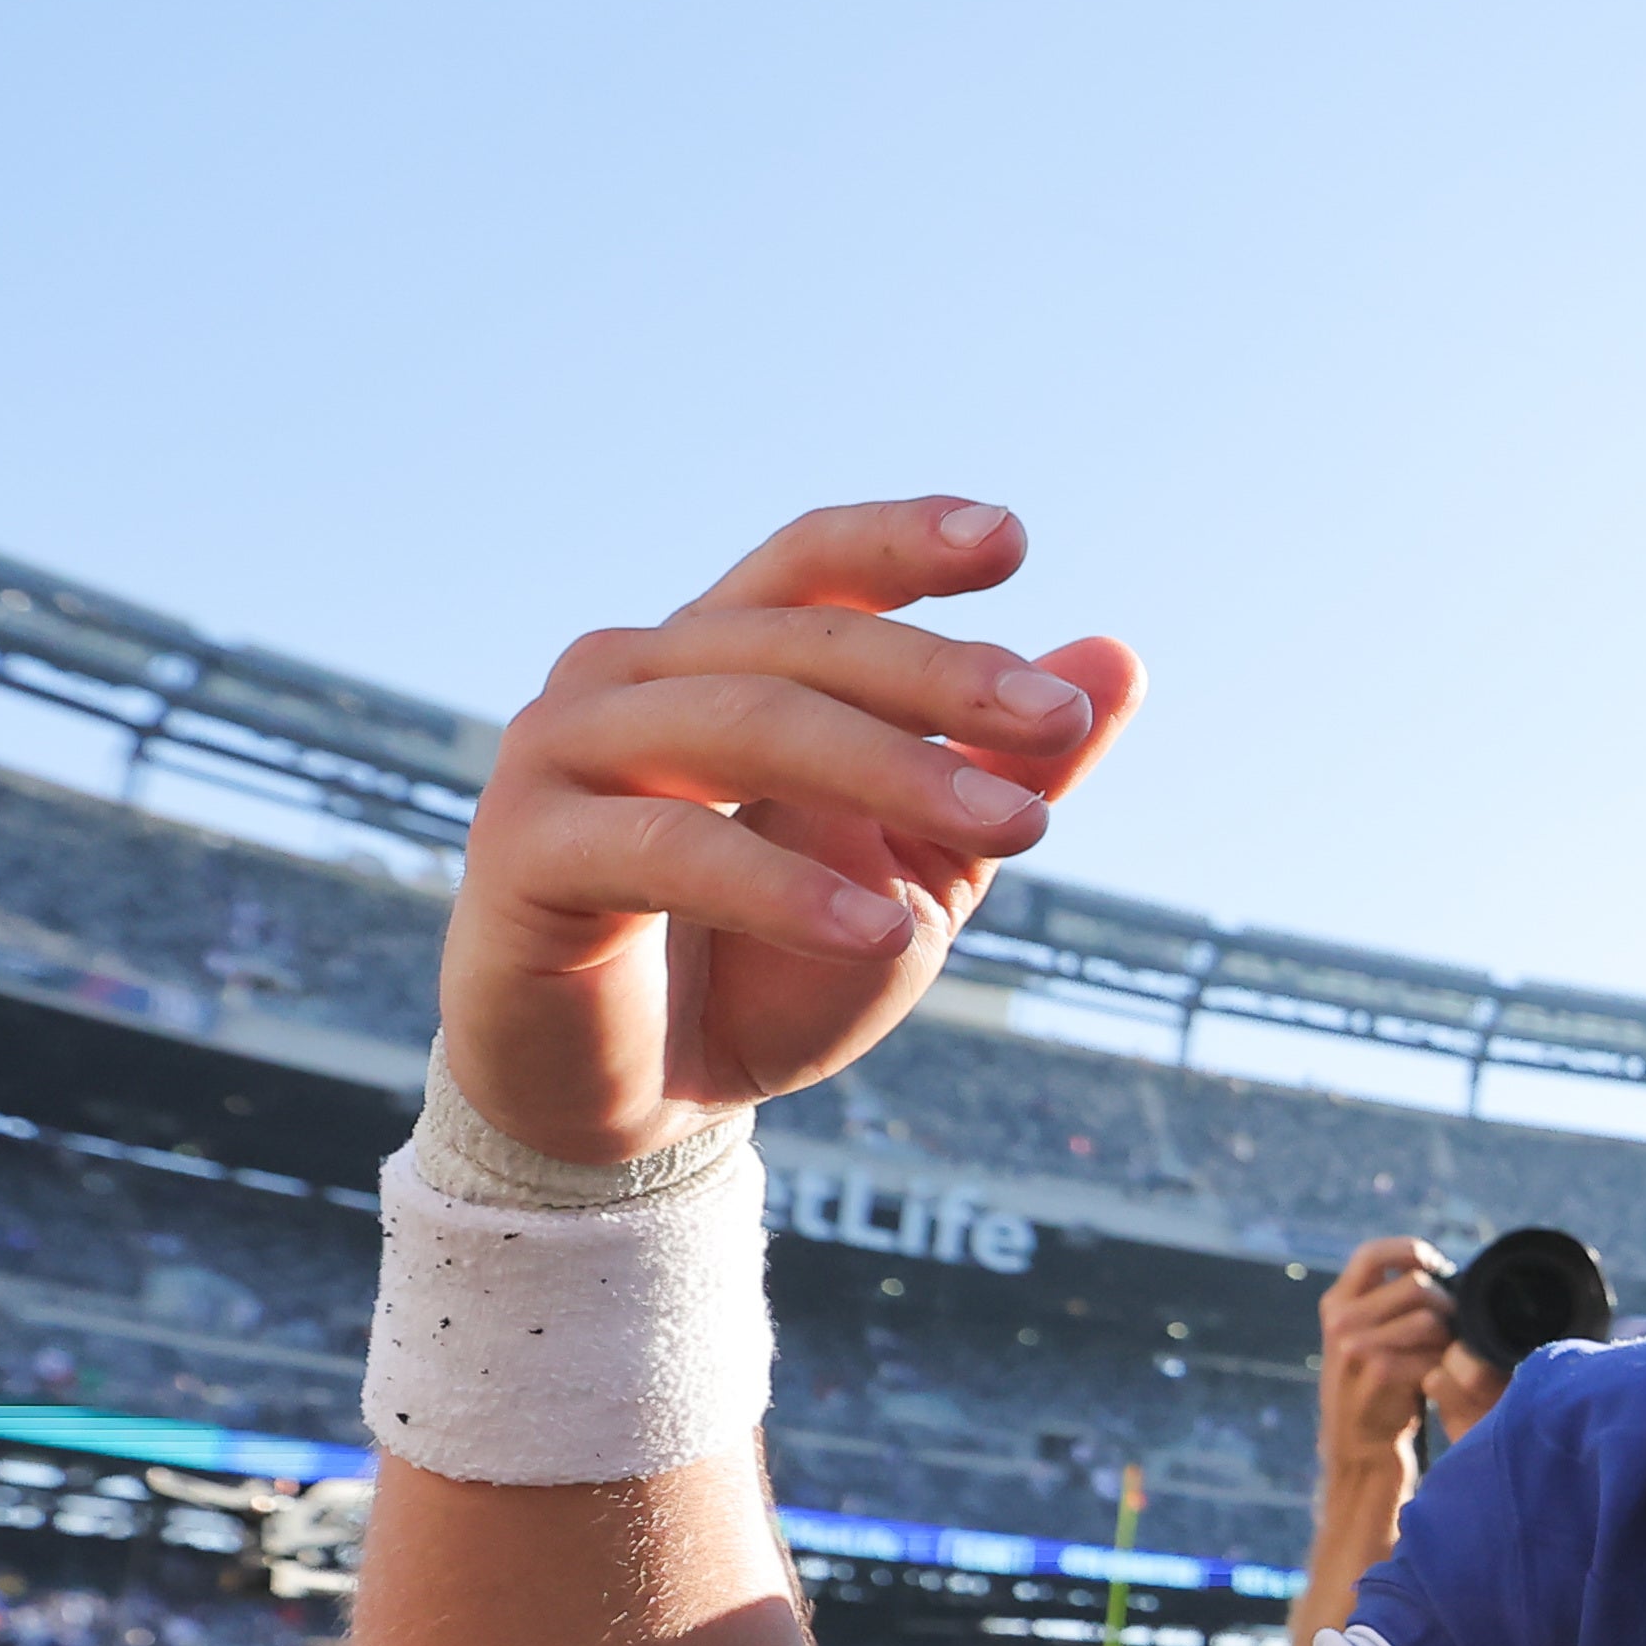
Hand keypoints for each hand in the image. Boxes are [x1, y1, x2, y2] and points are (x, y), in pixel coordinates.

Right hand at [441, 502, 1136, 1163]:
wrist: (643, 1104)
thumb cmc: (774, 967)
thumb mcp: (921, 867)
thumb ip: (1006, 769)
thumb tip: (1121, 659)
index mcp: (719, 656)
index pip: (811, 565)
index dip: (901, 541)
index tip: (1013, 543)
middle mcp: (628, 675)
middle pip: (799, 641)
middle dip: (940, 680)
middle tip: (1054, 725)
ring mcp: (561, 749)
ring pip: (742, 722)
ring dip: (889, 770)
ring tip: (1014, 827)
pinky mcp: (524, 850)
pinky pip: (672, 846)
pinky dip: (788, 888)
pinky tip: (888, 934)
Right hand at [1315, 1239, 1457, 1474]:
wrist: (1359, 1444)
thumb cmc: (1376, 1384)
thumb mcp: (1363, 1334)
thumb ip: (1385, 1301)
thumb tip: (1435, 1267)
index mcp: (1337, 1303)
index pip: (1372, 1254)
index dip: (1410, 1251)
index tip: (1435, 1266)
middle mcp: (1341, 1320)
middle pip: (1415, 1285)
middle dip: (1444, 1304)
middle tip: (1448, 1326)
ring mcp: (1356, 1347)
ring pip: (1428, 1319)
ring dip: (1447, 1337)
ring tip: (1441, 1355)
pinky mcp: (1380, 1373)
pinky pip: (1432, 1353)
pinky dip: (1444, 1366)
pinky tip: (1436, 1379)